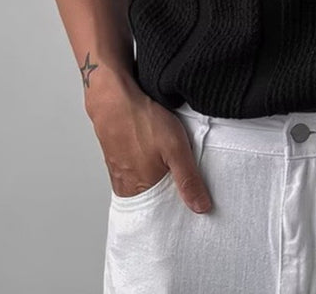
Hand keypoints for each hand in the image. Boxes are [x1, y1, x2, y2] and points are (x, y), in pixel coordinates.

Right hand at [88, 83, 212, 213]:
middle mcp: (125, 186)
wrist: (114, 98)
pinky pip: (133, 172)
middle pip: (151, 203)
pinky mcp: (116, 158)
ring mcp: (119, 172)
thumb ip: (188, 180)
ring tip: (170, 176)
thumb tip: (201, 208)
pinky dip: (146, 171)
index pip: (160, 216)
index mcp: (139, 191)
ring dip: (156, 184)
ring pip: (142, 187)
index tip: (190, 213)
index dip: (176, 214)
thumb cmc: (143, 121)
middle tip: (183, 193)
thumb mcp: (176, 149)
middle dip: (168, 201)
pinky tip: (154, 160)